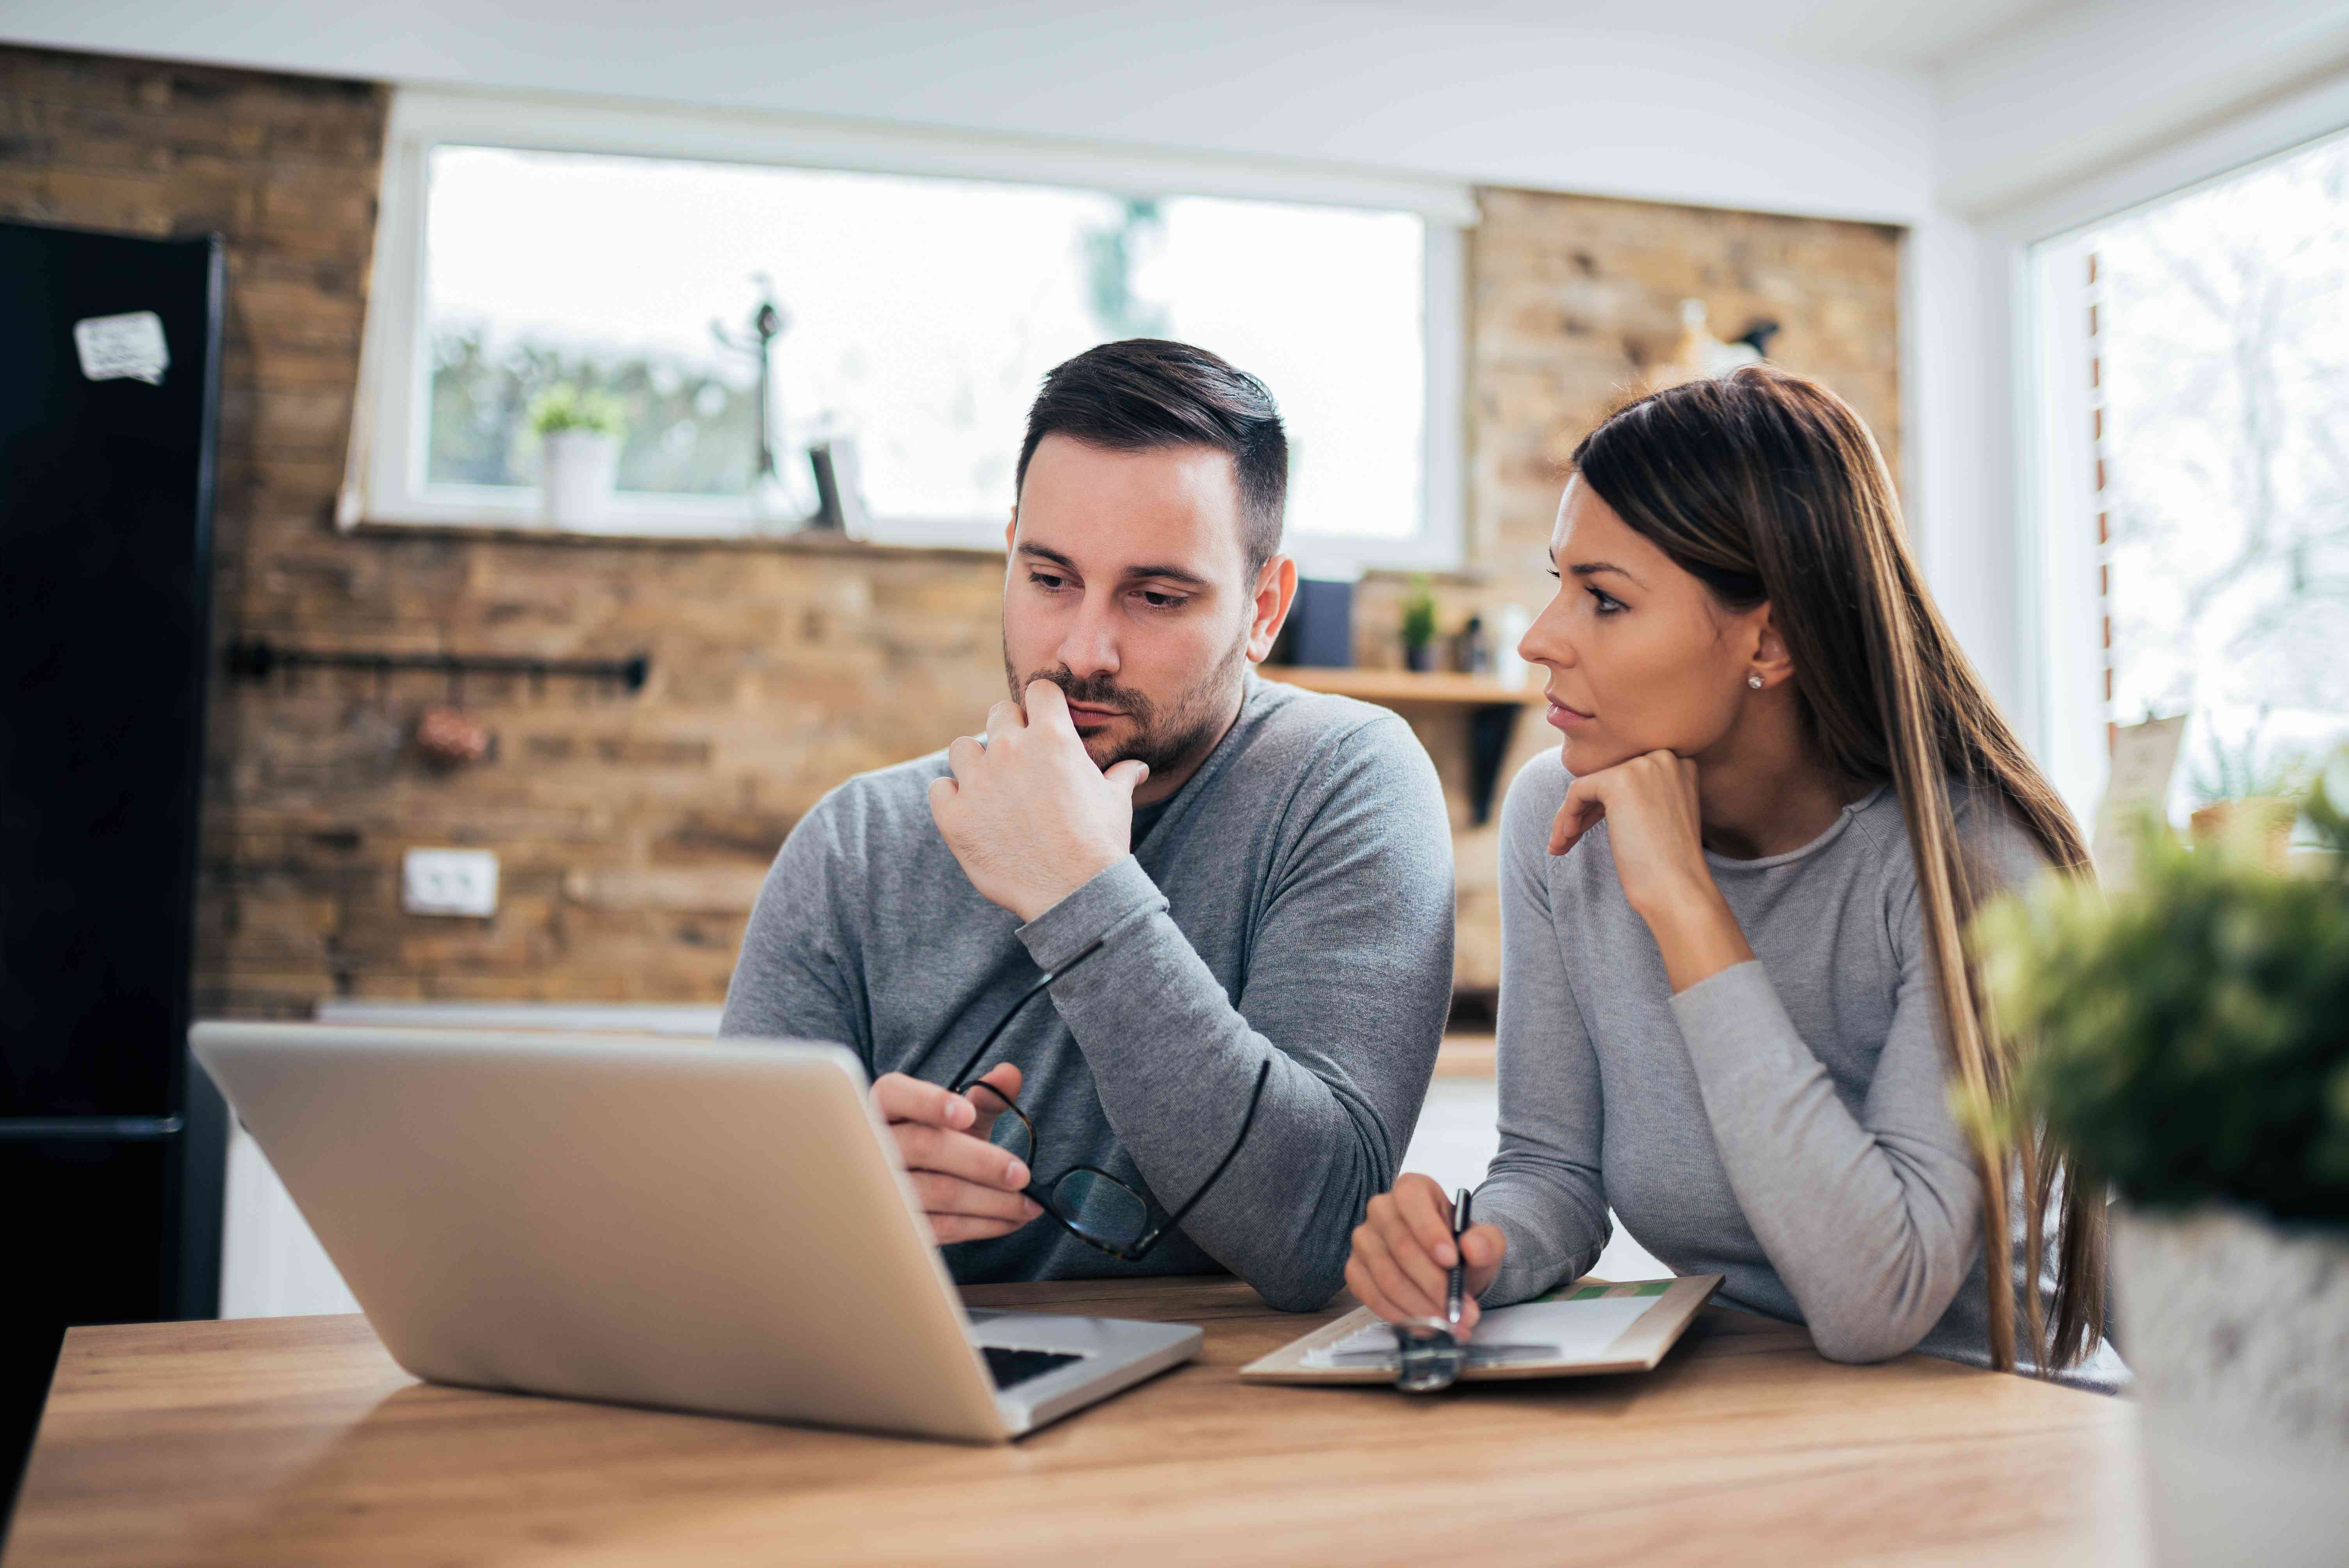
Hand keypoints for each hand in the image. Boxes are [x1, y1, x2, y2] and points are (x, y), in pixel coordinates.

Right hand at [872, 1064, 1044, 1244]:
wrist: (910, 1188)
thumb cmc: (935, 1142)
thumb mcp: (956, 1117)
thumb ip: (985, 1095)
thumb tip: (1010, 1074)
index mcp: (886, 1105)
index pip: (895, 1094)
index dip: (929, 1103)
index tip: (966, 1113)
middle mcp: (875, 1144)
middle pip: (925, 1146)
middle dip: (981, 1161)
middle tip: (1022, 1174)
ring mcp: (881, 1187)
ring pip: (938, 1191)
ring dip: (992, 1201)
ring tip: (1028, 1204)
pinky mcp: (897, 1223)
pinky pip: (942, 1227)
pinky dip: (983, 1224)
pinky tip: (1011, 1220)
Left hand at [928, 681, 1149, 922]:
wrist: (1074, 893)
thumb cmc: (1099, 845)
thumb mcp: (1116, 803)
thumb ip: (1120, 776)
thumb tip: (1137, 768)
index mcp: (1053, 737)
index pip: (1039, 690)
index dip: (1042, 706)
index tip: (1044, 724)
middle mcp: (1011, 749)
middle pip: (998, 713)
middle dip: (1009, 730)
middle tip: (1019, 761)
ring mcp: (978, 782)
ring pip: (961, 748)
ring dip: (975, 762)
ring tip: (990, 787)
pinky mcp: (954, 815)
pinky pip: (938, 788)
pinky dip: (951, 797)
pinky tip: (970, 813)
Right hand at [1345, 1174, 1507, 1333]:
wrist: (1449, 1269)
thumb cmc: (1461, 1249)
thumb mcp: (1485, 1242)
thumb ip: (1487, 1242)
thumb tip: (1473, 1248)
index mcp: (1412, 1189)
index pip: (1411, 1201)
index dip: (1429, 1231)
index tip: (1452, 1262)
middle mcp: (1381, 1209)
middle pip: (1401, 1247)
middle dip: (1433, 1285)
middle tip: (1461, 1310)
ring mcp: (1364, 1240)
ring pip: (1387, 1277)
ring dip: (1421, 1307)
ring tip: (1451, 1324)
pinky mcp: (1355, 1270)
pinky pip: (1372, 1296)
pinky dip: (1401, 1316)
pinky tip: (1426, 1326)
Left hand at [1549, 750, 1751, 990]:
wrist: (1678, 889)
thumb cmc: (1668, 865)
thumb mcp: (1659, 817)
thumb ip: (1639, 795)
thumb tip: (1592, 788)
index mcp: (1680, 764)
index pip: (1626, 775)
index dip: (1602, 804)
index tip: (1587, 830)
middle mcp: (1664, 756)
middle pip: (1606, 778)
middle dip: (1583, 810)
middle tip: (1567, 839)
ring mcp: (1643, 765)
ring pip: (1588, 785)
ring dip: (1569, 816)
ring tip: (1560, 846)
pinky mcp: (1620, 780)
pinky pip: (1577, 791)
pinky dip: (1566, 816)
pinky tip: (1565, 842)